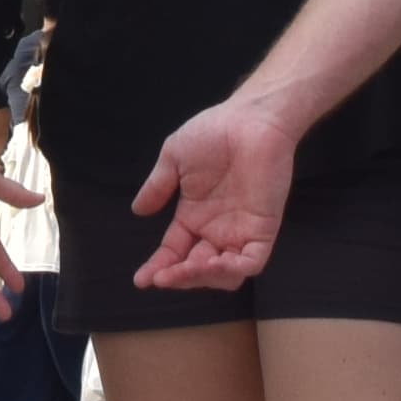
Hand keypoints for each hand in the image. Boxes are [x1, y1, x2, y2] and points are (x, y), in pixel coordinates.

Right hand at [129, 93, 298, 291]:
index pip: (173, 252)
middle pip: (196, 270)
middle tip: (162, 277)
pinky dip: (232, 270)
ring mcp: (240, 232)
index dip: (158, 268)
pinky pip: (251, 262)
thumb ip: (157, 187)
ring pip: (224, 275)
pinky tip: (213, 263)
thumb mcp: (174, 158)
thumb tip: (137, 211)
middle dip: (178, 278)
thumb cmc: (213, 133)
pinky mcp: (263, 230)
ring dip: (202, 278)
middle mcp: (215, 231)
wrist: (250, 120)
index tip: (141, 280)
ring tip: (186, 268)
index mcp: (193, 217)